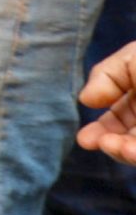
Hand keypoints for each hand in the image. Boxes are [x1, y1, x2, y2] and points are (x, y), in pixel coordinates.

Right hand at [78, 41, 135, 163]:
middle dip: (107, 143)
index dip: (101, 131)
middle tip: (91, 142)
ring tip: (110, 146)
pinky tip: (125, 150)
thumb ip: (106, 75)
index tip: (84, 140)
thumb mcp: (131, 59)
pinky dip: (135, 156)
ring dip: (120, 152)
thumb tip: (85, 99)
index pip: (119, 120)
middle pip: (126, 138)